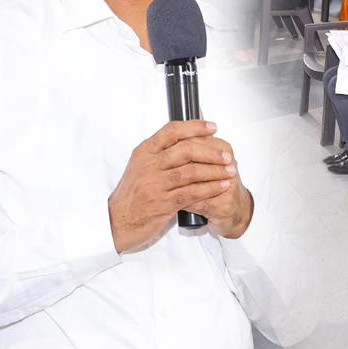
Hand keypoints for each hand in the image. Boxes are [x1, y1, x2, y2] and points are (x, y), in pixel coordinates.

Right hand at [107, 121, 249, 253]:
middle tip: (227, 156)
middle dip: (212, 152)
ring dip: (215, 171)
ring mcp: (155, 184)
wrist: (117, 222)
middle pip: (187, 150)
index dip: (195, 126)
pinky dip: (211, 188)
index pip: (172, 131)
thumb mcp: (140, 167)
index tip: (213, 127)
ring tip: (230, 171)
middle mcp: (149, 165)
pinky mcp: (163, 203)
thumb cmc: (133, 194)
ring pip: (192, 171)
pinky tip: (222, 186)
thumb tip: (187, 136)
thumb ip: (161, 153)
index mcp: (144, 152)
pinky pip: (193, 192)